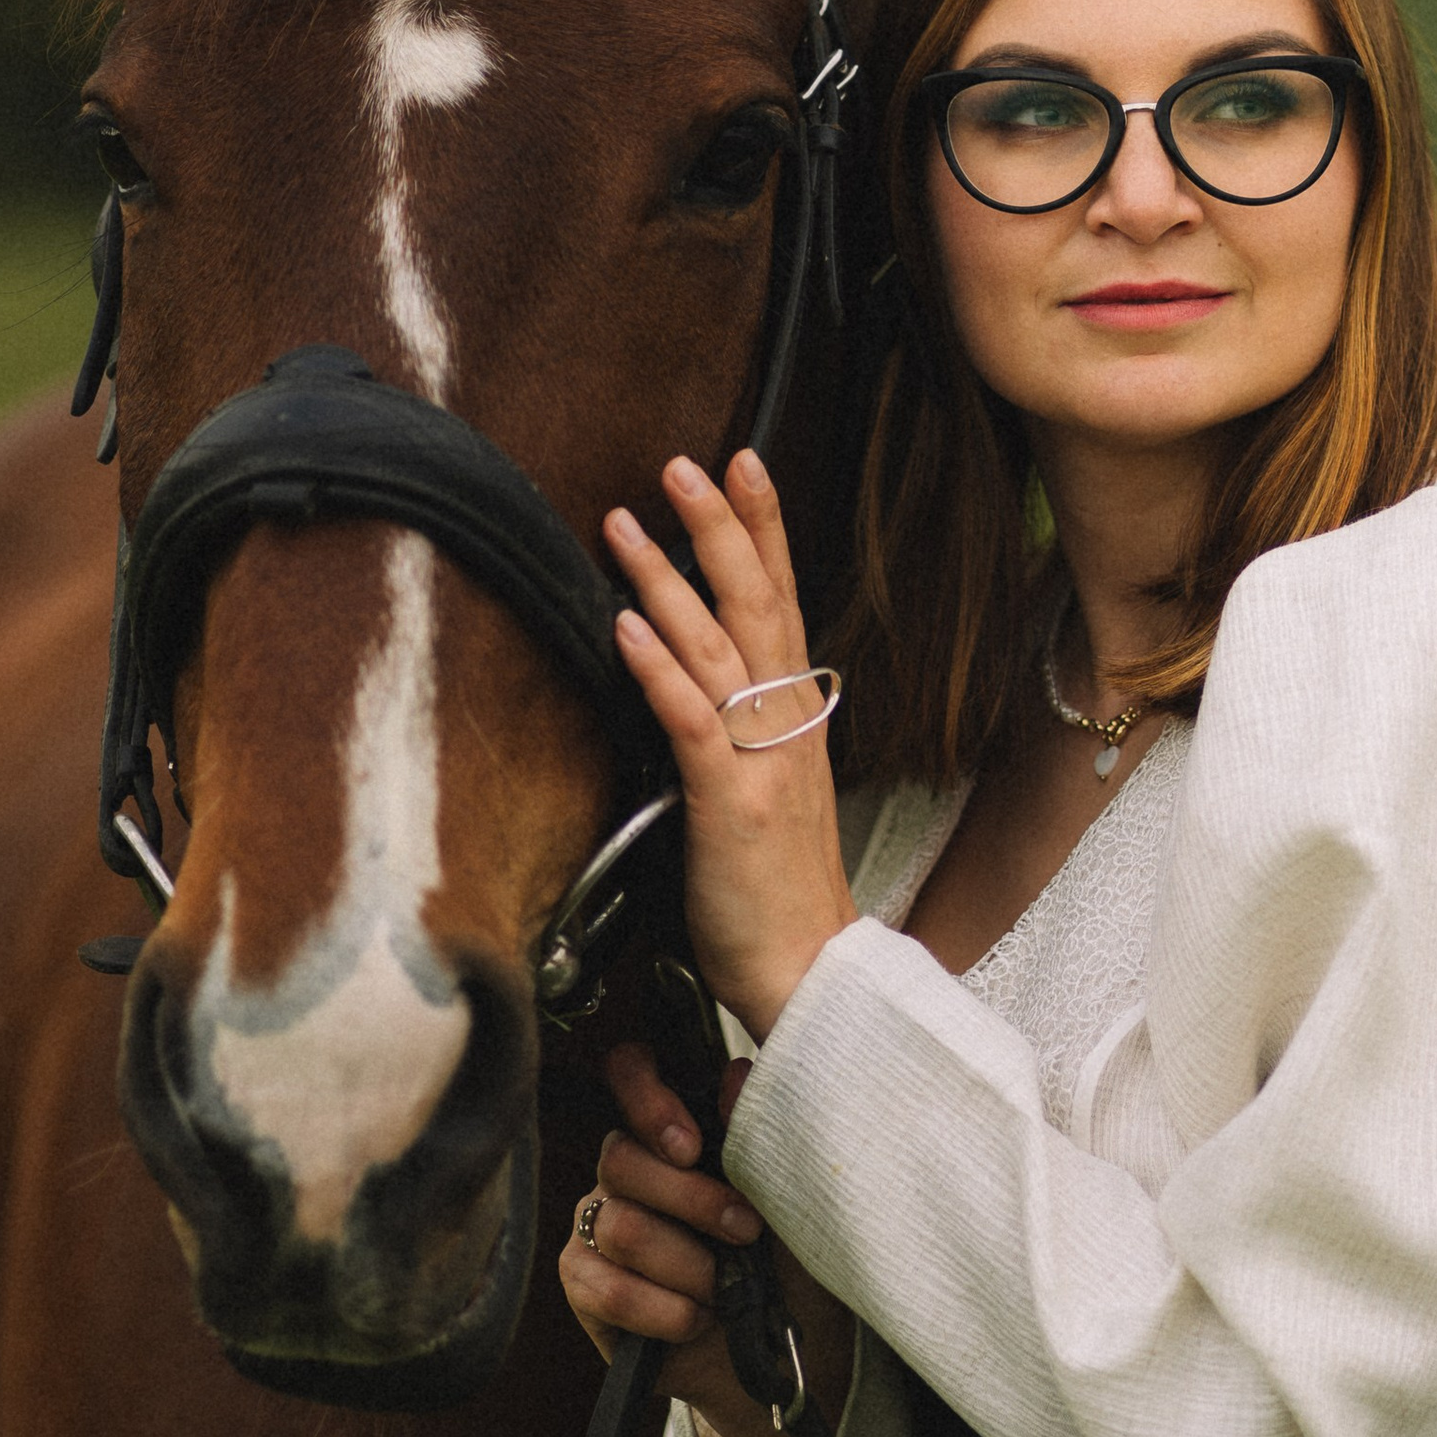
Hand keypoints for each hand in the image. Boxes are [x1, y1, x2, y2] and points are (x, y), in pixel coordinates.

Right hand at [559, 1041, 854, 1436]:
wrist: (781, 1356)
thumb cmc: (790, 1266)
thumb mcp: (790, 1201)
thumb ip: (757, 1136)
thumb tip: (734, 1072)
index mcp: (676, 1131)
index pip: (628, 1072)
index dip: (646, 1099)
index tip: (693, 1147)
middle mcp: (627, 1170)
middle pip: (621, 1158)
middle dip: (693, 1202)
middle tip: (745, 1233)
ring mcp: (597, 1224)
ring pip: (621, 1227)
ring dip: (690, 1267)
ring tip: (726, 1289)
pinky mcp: (583, 1284)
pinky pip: (608, 1289)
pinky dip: (665, 1311)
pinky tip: (695, 1319)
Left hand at [605, 448, 858, 1040]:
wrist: (811, 973)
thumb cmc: (777, 892)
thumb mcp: (765, 793)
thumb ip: (741, 733)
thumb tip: (697, 684)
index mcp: (795, 718)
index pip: (781, 601)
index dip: (763, 530)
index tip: (741, 465)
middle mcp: (786, 725)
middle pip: (757, 603)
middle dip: (720, 526)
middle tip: (683, 463)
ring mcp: (761, 762)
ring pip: (717, 648)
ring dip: (669, 579)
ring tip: (626, 523)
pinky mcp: (731, 805)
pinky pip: (693, 723)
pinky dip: (659, 670)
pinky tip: (625, 628)